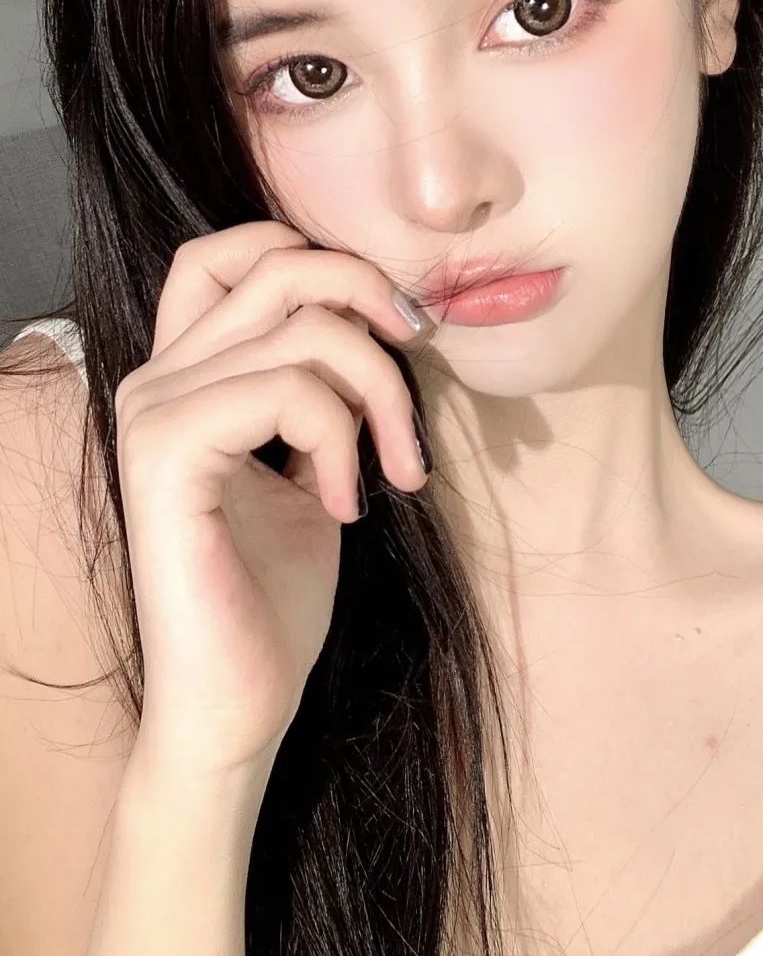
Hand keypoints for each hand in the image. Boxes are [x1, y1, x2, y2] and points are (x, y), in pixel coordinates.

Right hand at [113, 221, 428, 775]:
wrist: (235, 703)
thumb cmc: (276, 592)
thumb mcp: (315, 463)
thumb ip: (323, 385)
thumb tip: (385, 318)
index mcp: (185, 373)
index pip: (231, 252)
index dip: (318, 257)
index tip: (391, 322)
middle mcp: (155, 377)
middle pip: (283, 269)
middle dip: (374, 309)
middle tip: (416, 378)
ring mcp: (152, 411)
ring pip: (305, 330)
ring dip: (380, 395)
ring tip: (393, 472)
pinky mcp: (166, 454)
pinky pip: (289, 390)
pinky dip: (342, 438)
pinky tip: (346, 504)